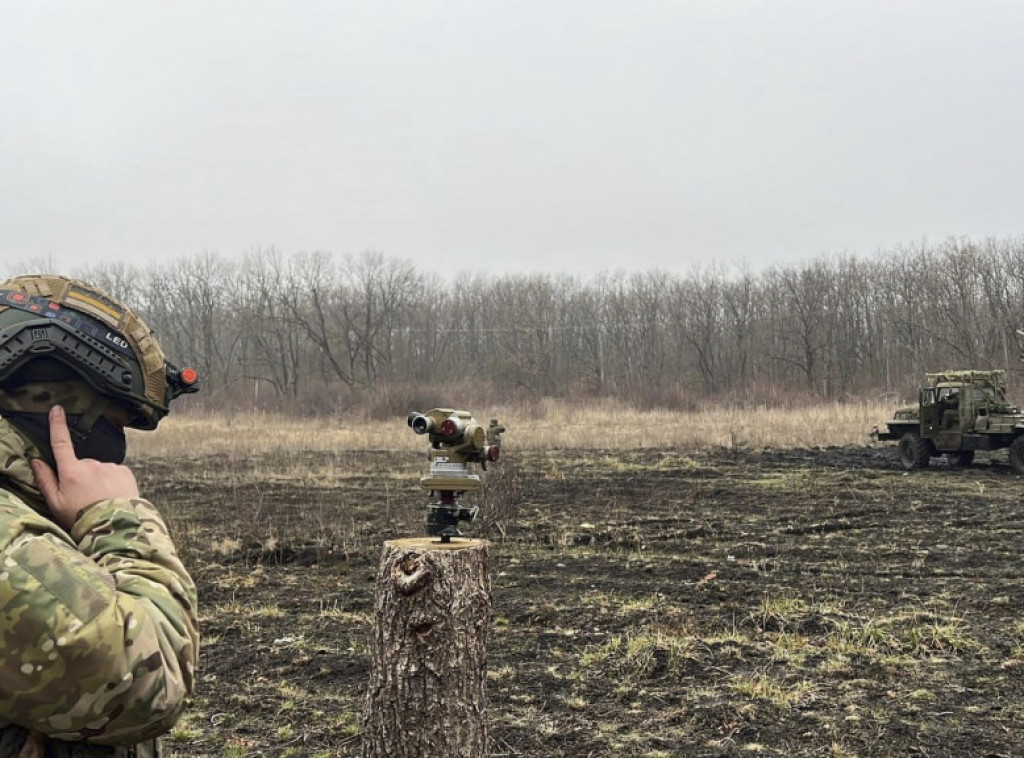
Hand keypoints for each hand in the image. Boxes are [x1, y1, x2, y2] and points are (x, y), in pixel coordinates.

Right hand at [30, 405, 139, 530]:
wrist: (115, 527)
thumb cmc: (81, 518)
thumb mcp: (56, 503)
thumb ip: (45, 480)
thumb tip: (36, 460)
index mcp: (71, 471)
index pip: (61, 443)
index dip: (57, 424)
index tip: (57, 409)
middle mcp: (91, 464)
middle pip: (81, 464)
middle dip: (80, 476)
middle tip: (83, 498)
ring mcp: (110, 466)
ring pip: (99, 469)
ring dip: (98, 480)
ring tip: (100, 500)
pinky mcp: (125, 471)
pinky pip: (114, 473)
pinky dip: (112, 482)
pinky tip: (112, 497)